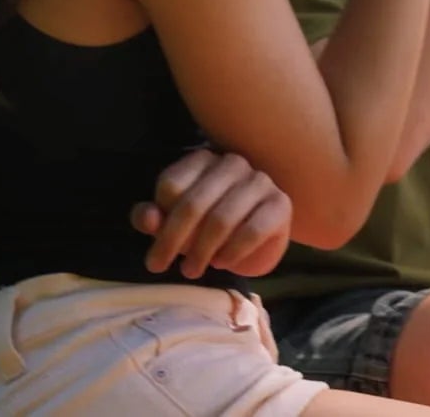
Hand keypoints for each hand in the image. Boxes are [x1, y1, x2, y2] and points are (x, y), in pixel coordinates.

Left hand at [130, 148, 292, 278]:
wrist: (255, 241)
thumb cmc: (206, 227)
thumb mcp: (173, 222)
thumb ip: (154, 217)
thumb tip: (148, 219)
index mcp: (203, 159)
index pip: (171, 185)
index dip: (159, 221)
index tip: (154, 246)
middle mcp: (233, 163)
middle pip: (193, 203)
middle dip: (173, 241)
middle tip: (160, 267)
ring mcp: (260, 181)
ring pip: (221, 219)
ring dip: (201, 251)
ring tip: (191, 270)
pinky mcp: (281, 204)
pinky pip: (252, 231)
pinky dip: (232, 252)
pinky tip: (222, 263)